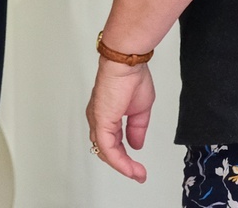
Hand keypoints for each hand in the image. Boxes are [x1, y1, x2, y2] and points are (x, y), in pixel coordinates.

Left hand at [86, 58, 154, 181]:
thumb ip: (137, 128)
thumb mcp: (140, 110)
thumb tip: (136, 144)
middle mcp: (99, 119)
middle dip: (123, 165)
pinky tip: (130, 168)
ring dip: (123, 166)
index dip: (124, 158)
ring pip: (106, 152)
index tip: (138, 169)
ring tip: (137, 174)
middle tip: (138, 174)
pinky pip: (108, 148)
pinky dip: (120, 161)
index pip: (112, 143)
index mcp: (107, 115)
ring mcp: (98, 121)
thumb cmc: (131, 77)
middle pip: (107, 150)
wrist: (128, 64)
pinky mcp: (101, 121)